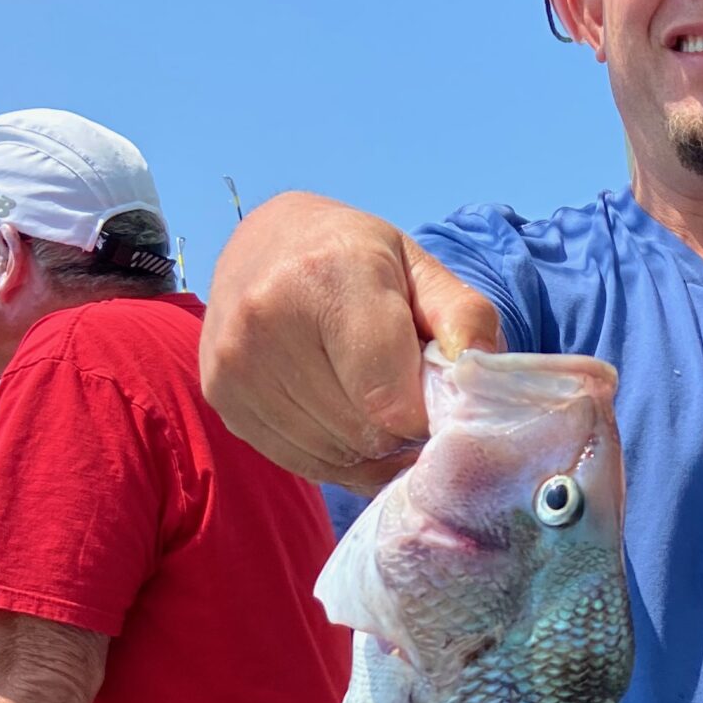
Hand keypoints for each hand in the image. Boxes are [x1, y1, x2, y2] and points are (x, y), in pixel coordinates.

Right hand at [202, 192, 503, 488]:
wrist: (265, 241)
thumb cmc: (357, 259)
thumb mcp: (419, 269)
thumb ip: (464, 320)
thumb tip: (481, 383)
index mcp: (327, 276)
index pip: (390, 401)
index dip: (425, 415)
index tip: (432, 395)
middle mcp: (268, 319)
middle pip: (363, 432)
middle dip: (399, 430)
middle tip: (403, 394)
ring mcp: (234, 363)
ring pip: (334, 454)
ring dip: (368, 446)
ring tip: (372, 399)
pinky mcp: (221, 396)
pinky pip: (301, 461)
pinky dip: (335, 454)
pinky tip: (342, 414)